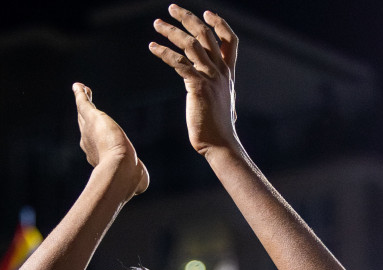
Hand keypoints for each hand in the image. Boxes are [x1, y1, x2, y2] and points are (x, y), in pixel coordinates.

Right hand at [74, 83, 148, 196]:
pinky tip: (78, 86)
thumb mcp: (137, 178)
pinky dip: (80, 94)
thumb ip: (139, 180)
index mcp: (97, 156)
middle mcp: (88, 143)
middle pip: (85, 126)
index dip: (96, 140)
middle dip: (84, 117)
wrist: (119, 170)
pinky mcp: (90, 117)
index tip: (99, 137)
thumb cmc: (128, 177)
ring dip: (82, 101)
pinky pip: (83, 103)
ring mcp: (87, 129)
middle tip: (84, 106)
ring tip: (82, 90)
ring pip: (83, 112)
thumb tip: (143, 186)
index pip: (95, 144)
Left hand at [150, 5, 239, 156]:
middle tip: (172, 8)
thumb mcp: (224, 103)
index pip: (229, 40)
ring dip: (171, 31)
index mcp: (228, 73)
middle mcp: (221, 71)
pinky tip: (152, 47)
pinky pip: (179, 62)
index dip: (219, 24)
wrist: (220, 144)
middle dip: (188, 18)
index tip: (206, 13)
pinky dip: (164, 53)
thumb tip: (219, 92)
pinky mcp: (198, 86)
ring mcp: (210, 77)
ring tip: (156, 24)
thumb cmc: (219, 129)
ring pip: (190, 44)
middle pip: (206, 34)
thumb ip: (220, 91)